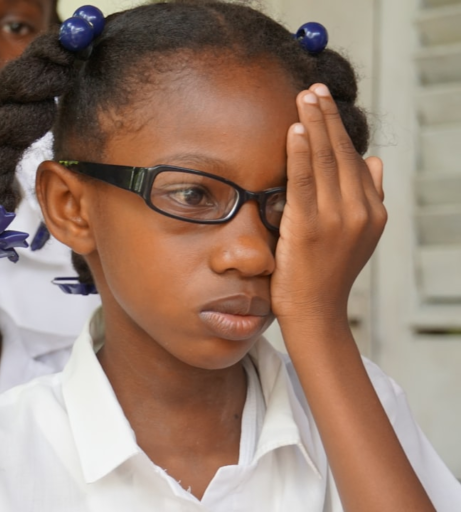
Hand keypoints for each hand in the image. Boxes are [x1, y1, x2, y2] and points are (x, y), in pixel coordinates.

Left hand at [270, 84, 386, 323]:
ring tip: (304, 97)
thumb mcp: (357, 235)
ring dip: (315, 124)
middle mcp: (360, 211)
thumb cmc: (327, 274)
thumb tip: (375, 161)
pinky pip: (304, 182)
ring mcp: (336, 219)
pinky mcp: (309, 228)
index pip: (354, 158)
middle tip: (315, 87)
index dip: (339, 128)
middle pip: (342, 153)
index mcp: (373, 210)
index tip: (326, 102)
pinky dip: (300, 153)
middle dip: (327, 117)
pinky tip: (295, 130)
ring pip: (325, 161)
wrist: (316, 314)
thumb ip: (367, 198)